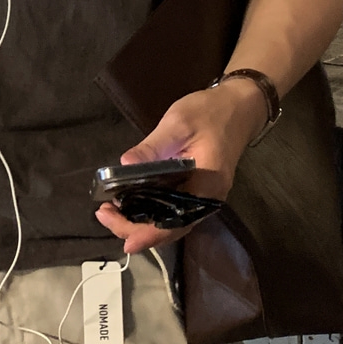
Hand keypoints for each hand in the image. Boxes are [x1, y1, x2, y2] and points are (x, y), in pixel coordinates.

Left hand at [94, 78, 266, 253]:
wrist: (239, 105)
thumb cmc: (210, 112)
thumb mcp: (178, 124)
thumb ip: (152, 147)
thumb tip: (124, 164)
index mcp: (206, 187)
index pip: (174, 223)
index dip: (148, 235)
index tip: (123, 238)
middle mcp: (207, 199)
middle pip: (170, 228)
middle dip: (135, 228)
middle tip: (103, 213)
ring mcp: (204, 196)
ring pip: (170, 221)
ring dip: (141, 221)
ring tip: (111, 211)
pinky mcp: (198, 189)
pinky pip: (173, 209)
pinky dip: (151, 211)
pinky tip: (132, 203)